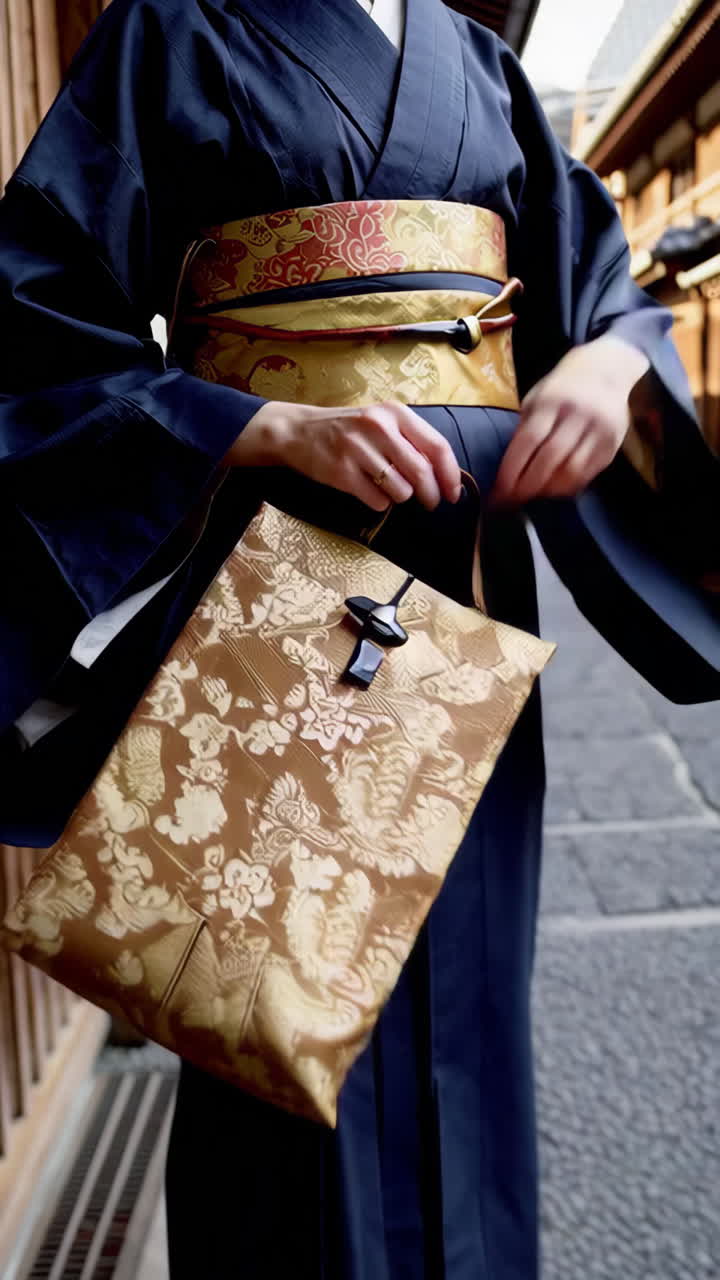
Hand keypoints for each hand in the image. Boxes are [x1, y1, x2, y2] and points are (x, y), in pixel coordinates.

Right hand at [225, 400, 461, 510]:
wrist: (298, 431)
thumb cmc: (349, 430)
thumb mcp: (381, 422)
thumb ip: (412, 441)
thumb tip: (446, 476)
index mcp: (394, 413)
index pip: (437, 446)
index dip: (450, 475)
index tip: (453, 494)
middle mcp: (378, 427)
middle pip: (421, 472)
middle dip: (430, 495)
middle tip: (430, 503)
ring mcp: (358, 449)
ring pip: (401, 490)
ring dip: (401, 497)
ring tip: (390, 490)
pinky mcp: (341, 472)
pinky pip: (377, 500)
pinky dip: (379, 502)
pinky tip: (369, 491)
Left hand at [491, 335, 649, 505]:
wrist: (606, 370)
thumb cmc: (562, 387)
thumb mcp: (538, 397)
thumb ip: (526, 428)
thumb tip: (510, 469)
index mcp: (552, 401)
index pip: (529, 440)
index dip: (512, 469)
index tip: (499, 489)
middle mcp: (578, 415)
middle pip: (550, 459)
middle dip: (527, 485)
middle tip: (512, 501)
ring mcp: (599, 430)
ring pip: (571, 471)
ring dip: (548, 490)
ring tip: (532, 498)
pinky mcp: (612, 445)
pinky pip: (588, 474)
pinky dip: (568, 488)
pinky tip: (554, 491)